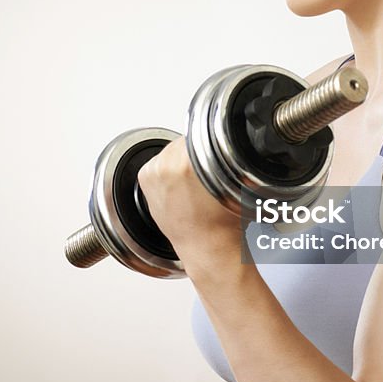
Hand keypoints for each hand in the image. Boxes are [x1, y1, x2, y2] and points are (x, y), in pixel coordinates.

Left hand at [135, 136, 244, 270]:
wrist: (207, 248)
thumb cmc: (224, 222)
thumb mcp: (237, 180)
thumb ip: (227, 153)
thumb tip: (226, 137)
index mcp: (190, 159)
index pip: (201, 133)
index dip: (212, 144)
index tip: (216, 155)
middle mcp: (167, 164)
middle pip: (184, 141)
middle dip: (195, 153)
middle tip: (206, 173)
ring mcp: (154, 172)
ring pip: (171, 151)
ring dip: (180, 161)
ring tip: (193, 183)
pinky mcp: (145, 179)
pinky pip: (158, 163)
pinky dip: (167, 171)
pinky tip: (179, 187)